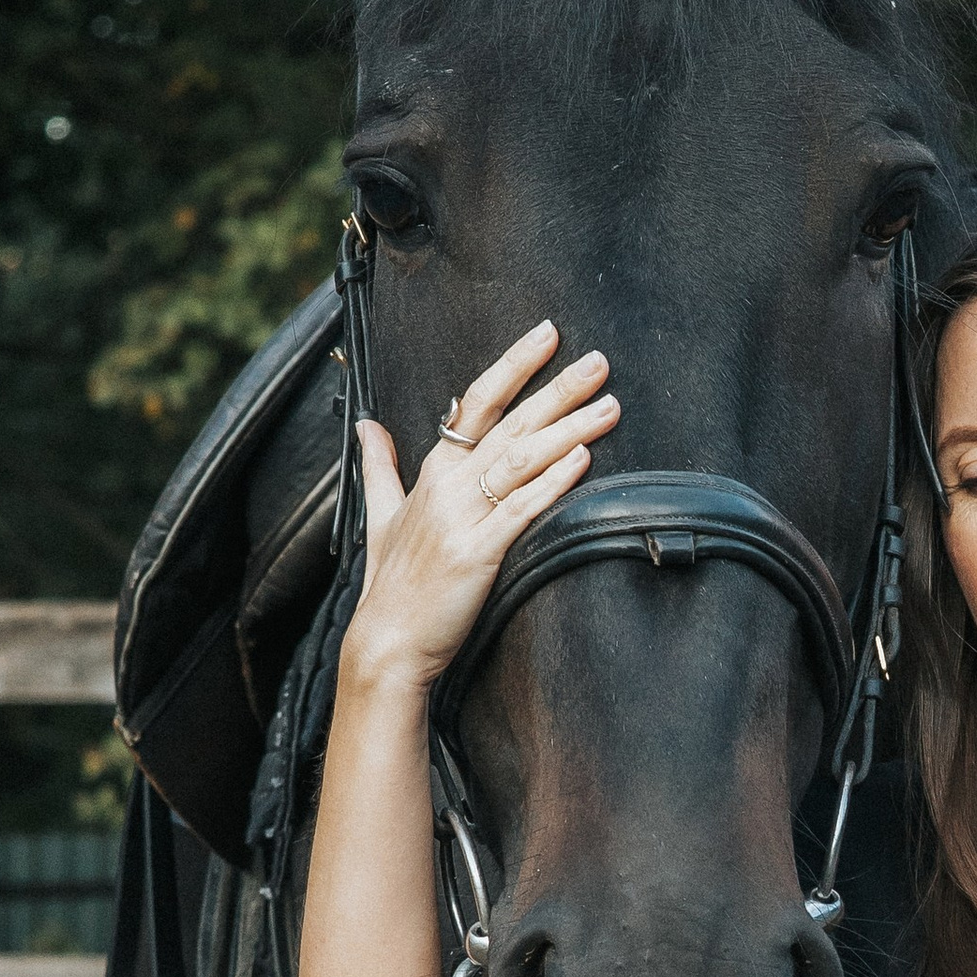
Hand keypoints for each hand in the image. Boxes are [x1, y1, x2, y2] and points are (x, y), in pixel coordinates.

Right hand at [341, 317, 620, 694]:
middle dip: (558, 389)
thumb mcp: (380, 516)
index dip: (514, 367)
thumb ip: (380, 466)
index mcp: (432, 474)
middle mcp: (448, 488)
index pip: (475, 404)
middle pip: (510, 424)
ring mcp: (462, 519)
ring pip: (521, 460)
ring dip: (569, 429)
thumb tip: (368, 425)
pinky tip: (585, 460)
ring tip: (608, 405)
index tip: (548, 335)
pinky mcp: (477, 554)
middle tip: (599, 361)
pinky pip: (522, 509)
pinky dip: (553, 481)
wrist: (387, 641)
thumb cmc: (392, 584)